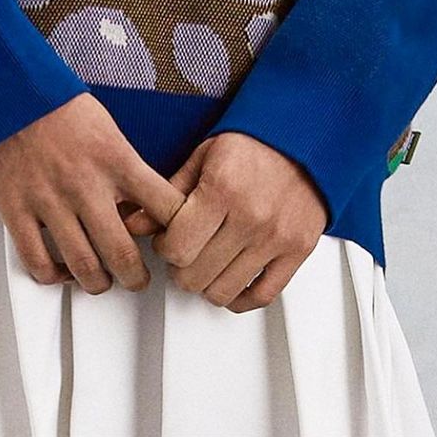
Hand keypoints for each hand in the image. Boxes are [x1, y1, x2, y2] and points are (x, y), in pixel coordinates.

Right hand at [0, 94, 184, 295]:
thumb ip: (125, 168)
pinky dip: (54, 277)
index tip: (177, 242)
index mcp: (115, 159)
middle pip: (123, 254)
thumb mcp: (106, 128)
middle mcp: (85, 184)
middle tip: (138, 279)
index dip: (179, 233)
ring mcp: (49, 201)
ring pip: (84, 268)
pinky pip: (39, 264)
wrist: (5, 91)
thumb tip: (142, 208)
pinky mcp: (16, 211)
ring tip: (103, 280)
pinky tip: (62, 270)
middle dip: (136, 278)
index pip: (166, 208)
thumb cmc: (56, 106)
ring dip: (98, 284)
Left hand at [143, 133, 327, 312]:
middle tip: (185, 251)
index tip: (168, 238)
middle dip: (181, 267)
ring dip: (206, 283)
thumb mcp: (202, 157)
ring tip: (206, 262)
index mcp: (223, 189)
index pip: (178, 248)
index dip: (164, 248)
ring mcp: (276, 237)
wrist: (301, 139)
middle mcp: (251, 217)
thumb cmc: (252, 145)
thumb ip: (168, 193)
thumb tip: (135, 223)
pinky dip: (239, 298)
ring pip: (223, 291)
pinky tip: (229, 281)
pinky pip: (262, 295)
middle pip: (196, 275)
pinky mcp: (297, 251)